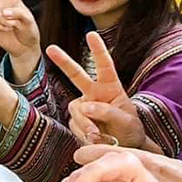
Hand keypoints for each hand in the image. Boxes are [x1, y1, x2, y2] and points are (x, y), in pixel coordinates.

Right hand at [47, 30, 143, 147]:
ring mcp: (83, 106)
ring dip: (86, 124)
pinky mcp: (76, 121)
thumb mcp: (127, 121)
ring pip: (76, 110)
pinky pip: (75, 125)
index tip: (90, 34)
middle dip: (63, 61)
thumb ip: (108, 112)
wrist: (124, 147)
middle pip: (76, 75)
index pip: (104, 66)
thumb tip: (85, 107)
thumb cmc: (130, 130)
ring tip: (99, 136)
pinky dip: (84, 134)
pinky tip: (95, 138)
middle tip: (51, 48)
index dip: (98, 50)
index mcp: (111, 87)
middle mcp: (94, 93)